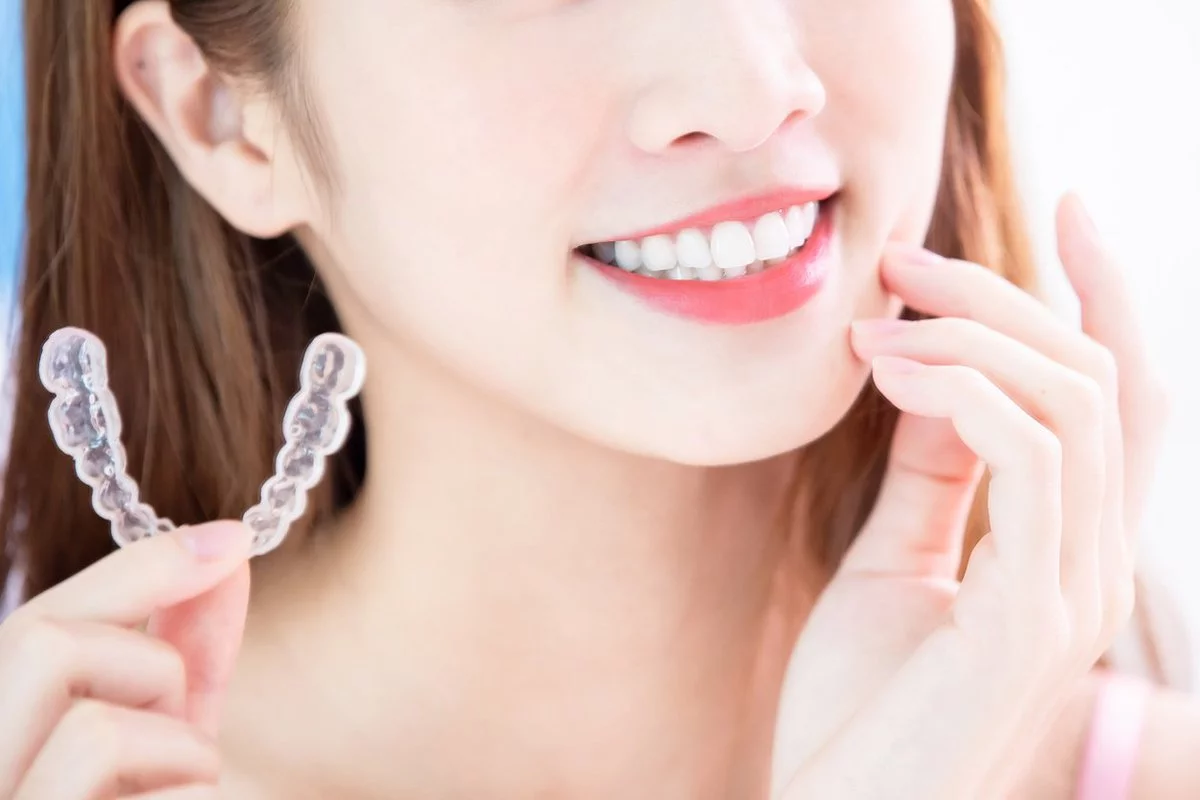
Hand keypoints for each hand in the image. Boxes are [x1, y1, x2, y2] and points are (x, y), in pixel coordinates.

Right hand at [0, 522, 252, 799]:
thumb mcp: (170, 729)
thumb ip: (185, 647)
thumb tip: (227, 545)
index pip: (34, 626)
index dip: (137, 568)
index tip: (234, 538)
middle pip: (43, 647)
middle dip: (150, 669)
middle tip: (180, 725)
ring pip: (96, 731)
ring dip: (180, 753)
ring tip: (177, 792)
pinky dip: (194, 798)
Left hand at [769, 194, 1167, 798]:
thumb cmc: (859, 707)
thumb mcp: (894, 563)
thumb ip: (931, 473)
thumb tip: (938, 369)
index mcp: (1065, 550)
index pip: (1119, 399)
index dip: (1106, 297)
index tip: (1064, 209)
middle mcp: (1093, 567)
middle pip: (1102, 379)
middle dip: (1009, 294)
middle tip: (901, 258)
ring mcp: (1074, 596)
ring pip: (1076, 403)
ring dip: (973, 333)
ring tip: (873, 322)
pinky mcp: (1031, 621)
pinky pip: (1030, 458)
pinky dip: (961, 389)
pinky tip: (887, 371)